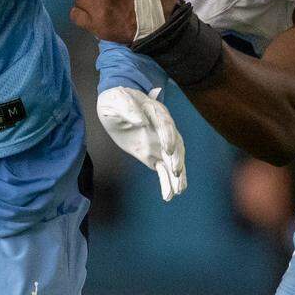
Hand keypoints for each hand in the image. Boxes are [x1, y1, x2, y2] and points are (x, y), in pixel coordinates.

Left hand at [97, 85, 186, 201]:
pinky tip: (169, 195)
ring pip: (172, 159)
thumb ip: (128, 108)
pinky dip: (167, 181)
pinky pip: (163, 169)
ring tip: (179, 190)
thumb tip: (140, 121)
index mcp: (154, 111)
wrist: (115, 104)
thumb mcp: (117, 100)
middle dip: (177, 159)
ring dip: (177, 175)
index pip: (165, 123)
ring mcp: (159, 142)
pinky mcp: (153, 153)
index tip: (168, 149)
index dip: (169, 136)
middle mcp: (162, 128)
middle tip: (176, 172)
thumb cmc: (117, 100)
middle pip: (175, 144)